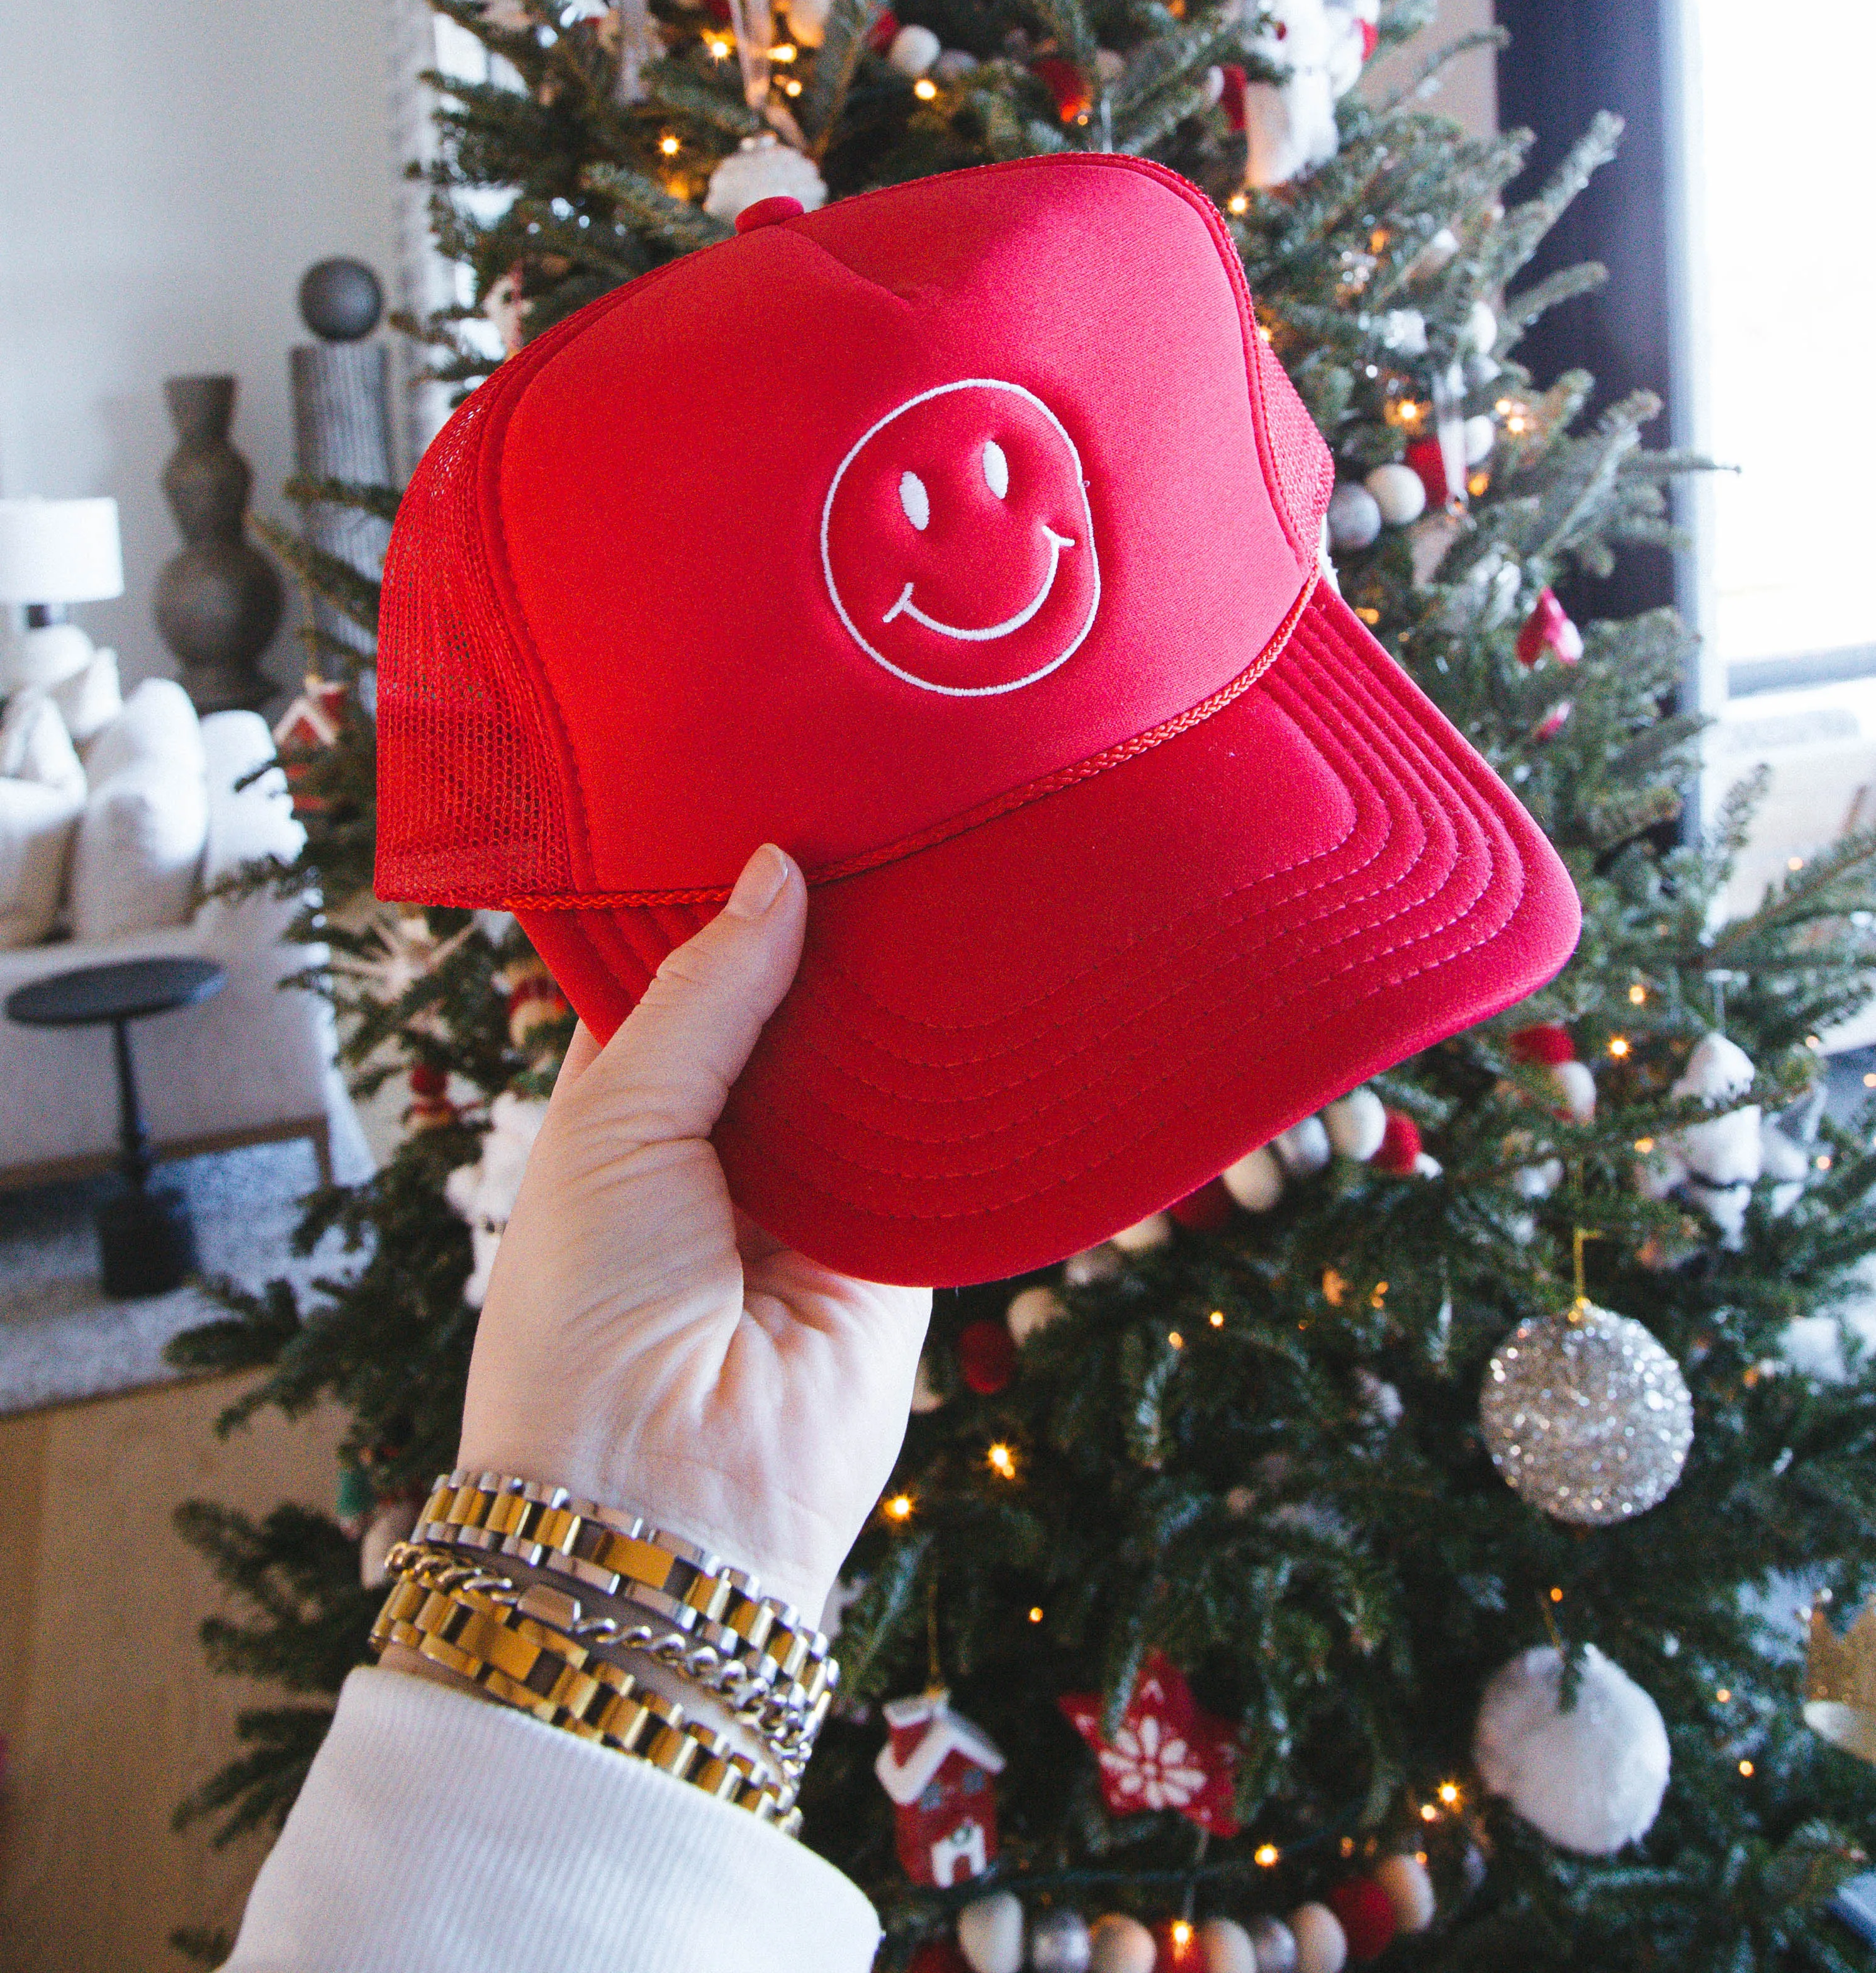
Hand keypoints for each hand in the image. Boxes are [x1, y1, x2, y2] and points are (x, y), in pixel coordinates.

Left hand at [457, 843, 930, 1621]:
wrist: (659, 1507)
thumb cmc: (583, 1316)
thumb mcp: (610, 1122)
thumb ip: (699, 994)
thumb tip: (775, 869)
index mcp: (629, 1102)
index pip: (687, 969)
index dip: (728, 893)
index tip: (783, 793)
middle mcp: (726, 1138)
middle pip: (792, 1005)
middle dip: (832, 929)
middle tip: (892, 809)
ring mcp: (817, 1191)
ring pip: (872, 1061)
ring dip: (902, 991)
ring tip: (952, 864)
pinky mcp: (900, 1244)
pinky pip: (940, 1141)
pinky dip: (961, 1079)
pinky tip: (994, 977)